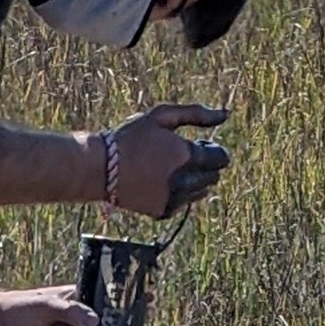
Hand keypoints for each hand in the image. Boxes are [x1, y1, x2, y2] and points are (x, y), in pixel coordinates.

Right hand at [108, 105, 232, 218]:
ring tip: (167, 169)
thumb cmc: (129, 136)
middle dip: (205, 166)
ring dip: (194, 180)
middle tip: (179, 156)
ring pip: (200, 192)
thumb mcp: (161, 116)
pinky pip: (182, 204)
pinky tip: (157, 182)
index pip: (221, 159)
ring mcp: (174, 199)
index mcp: (189, 156)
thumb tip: (225, 115)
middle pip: (213, 177)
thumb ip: (196, 114)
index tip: (197, 145)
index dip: (212, 150)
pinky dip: (177, 194)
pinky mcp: (162, 211)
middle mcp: (185, 181)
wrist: (99, 167)